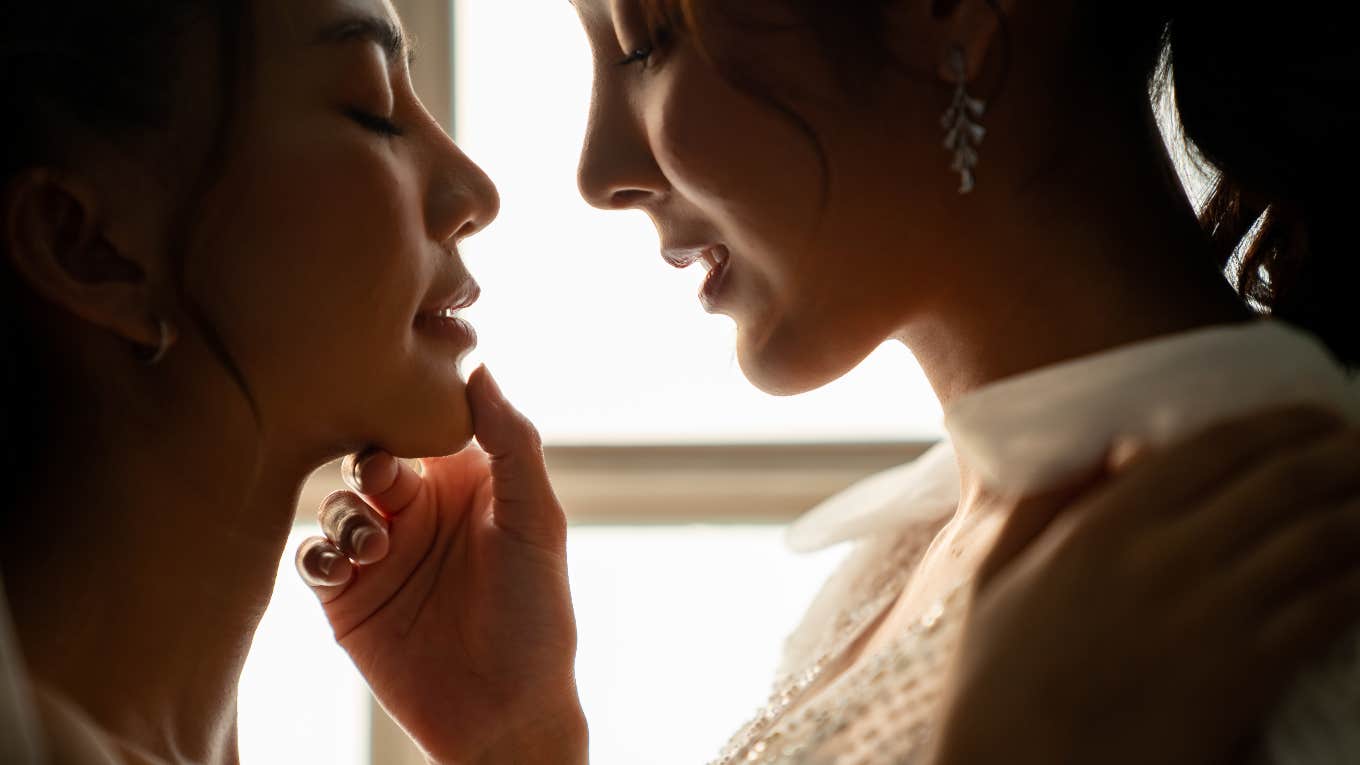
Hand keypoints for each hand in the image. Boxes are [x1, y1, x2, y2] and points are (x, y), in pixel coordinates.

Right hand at [295, 367, 585, 764]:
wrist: (503, 713)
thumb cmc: (535, 616)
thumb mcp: (535, 521)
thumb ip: (512, 443)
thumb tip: (480, 369)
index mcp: (467, 482)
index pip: (425, 423)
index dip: (408, 411)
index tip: (401, 407)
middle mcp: (421, 509)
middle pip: (369, 454)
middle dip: (370, 460)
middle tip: (385, 479)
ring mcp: (382, 552)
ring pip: (335, 501)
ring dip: (347, 514)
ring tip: (377, 548)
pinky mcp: (347, 597)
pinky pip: (311, 555)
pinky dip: (317, 553)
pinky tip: (343, 570)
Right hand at [933, 407, 1359, 764]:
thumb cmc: (1000, 675)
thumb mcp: (998, 571)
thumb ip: (1052, 499)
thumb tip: (1125, 445)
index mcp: (1105, 524)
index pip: (1218, 446)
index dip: (1281, 422)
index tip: (1312, 417)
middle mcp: (1167, 557)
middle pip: (1283, 481)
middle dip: (1340, 454)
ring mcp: (1214, 615)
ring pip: (1320, 538)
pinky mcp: (1249, 674)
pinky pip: (1329, 608)